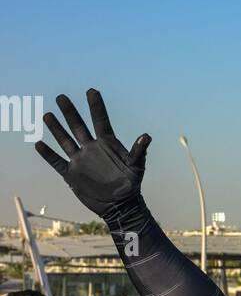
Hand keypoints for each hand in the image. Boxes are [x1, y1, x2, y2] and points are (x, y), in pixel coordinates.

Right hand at [34, 89, 150, 218]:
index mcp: (108, 144)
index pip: (100, 120)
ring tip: (47, 115)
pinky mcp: (72, 174)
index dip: (96, 106)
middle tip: (61, 97)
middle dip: (70, 112)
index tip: (91, 90)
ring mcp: (80, 161)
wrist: (120, 205)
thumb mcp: (136, 167)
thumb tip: (147, 136)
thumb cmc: (131, 184)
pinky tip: (39, 144)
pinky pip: (57, 162)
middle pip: (78, 126)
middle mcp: (92, 148)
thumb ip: (139, 151)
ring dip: (56, 129)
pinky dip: (48, 154)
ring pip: (65, 141)